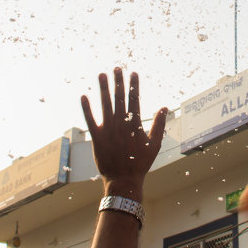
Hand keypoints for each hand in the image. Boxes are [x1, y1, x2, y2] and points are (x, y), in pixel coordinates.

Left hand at [81, 68, 167, 200]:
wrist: (123, 180)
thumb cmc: (140, 163)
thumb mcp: (154, 144)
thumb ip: (159, 125)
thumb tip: (164, 107)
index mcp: (134, 124)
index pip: (134, 99)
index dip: (133, 85)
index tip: (133, 73)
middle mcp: (120, 124)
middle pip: (119, 98)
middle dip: (118, 82)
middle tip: (117, 68)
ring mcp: (108, 130)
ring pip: (105, 105)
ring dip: (103, 89)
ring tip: (102, 75)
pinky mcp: (96, 137)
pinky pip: (90, 120)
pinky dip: (86, 108)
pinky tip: (83, 96)